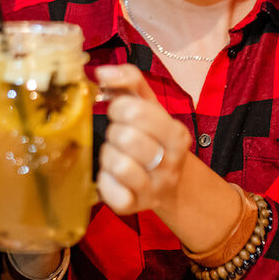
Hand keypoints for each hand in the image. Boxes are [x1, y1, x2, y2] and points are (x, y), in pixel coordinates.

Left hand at [93, 64, 192, 216]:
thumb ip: (129, 80)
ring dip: (107, 155)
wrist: (169, 182)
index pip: (136, 110)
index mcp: (176, 134)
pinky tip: (111, 176)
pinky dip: (105, 182)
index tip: (119, 111)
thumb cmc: (152, 136)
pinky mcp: (133, 207)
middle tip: (118, 134)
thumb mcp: (148, 104)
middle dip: (113, 131)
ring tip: (114, 153)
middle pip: (126, 137)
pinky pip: (112, 194)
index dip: (118, 106)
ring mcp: (153, 188)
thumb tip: (102, 71)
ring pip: (118, 165)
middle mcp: (170, 163)